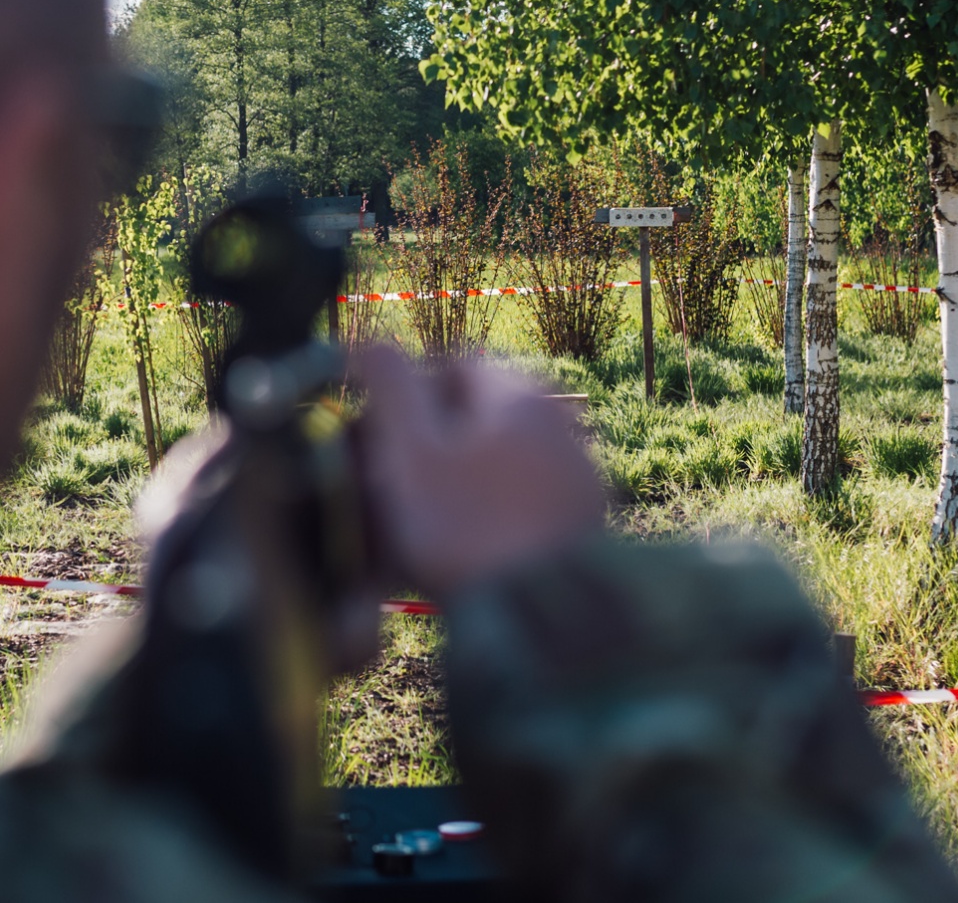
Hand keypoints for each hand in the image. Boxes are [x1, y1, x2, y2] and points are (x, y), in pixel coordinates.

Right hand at [353, 345, 605, 599]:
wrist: (545, 618)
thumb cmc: (465, 527)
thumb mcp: (411, 451)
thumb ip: (390, 385)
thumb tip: (371, 340)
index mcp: (516, 395)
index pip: (457, 363)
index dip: (409, 391)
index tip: (379, 431)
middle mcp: (558, 424)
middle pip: (483, 414)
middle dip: (436, 438)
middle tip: (397, 481)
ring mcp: (578, 475)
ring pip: (506, 459)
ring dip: (465, 477)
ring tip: (429, 522)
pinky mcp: (586, 523)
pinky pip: (528, 500)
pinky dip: (496, 510)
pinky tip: (471, 547)